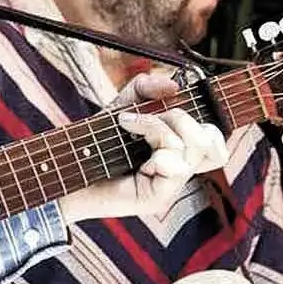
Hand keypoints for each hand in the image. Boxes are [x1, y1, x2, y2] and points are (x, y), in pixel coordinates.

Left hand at [58, 72, 228, 222]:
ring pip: (191, 148)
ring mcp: (169, 186)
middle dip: (179, 116)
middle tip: (143, 118)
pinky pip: (176, 167)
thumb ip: (146, 88)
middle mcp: (178, 170)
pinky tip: (128, 144)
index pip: (217, 143)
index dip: (213, 124)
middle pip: (211, 140)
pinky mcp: (156, 198)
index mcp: (177, 152)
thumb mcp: (122, 105)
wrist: (65, 168)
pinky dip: (154, 146)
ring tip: (129, 126)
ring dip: (158, 127)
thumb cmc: (95, 141)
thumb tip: (174, 85)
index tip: (183, 103)